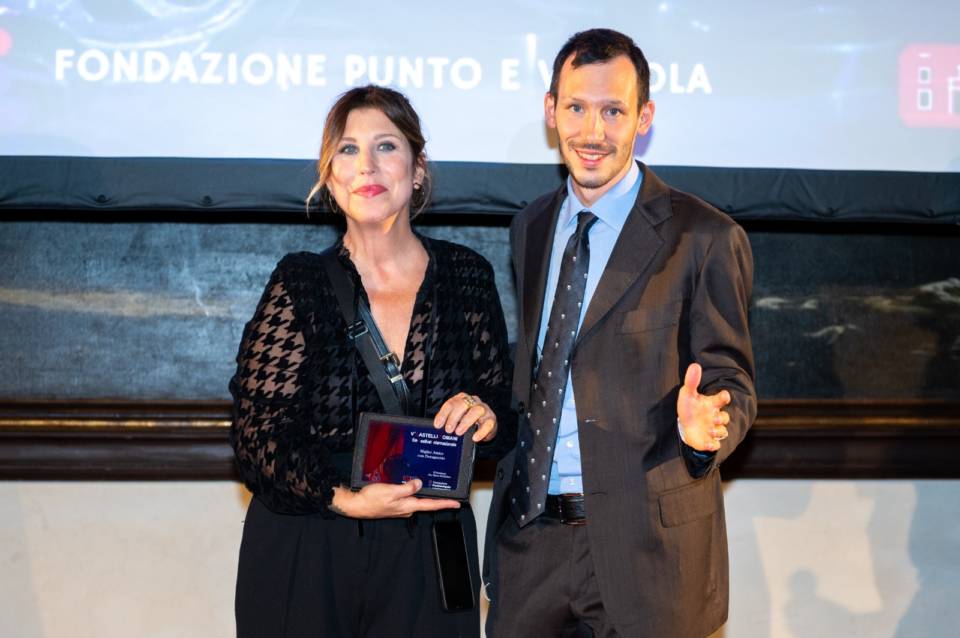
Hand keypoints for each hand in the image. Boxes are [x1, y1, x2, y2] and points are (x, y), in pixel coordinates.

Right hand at [331, 480, 459, 518]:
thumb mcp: (391, 491)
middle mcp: (406, 508)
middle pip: (426, 502)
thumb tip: (420, 484)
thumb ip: (407, 488)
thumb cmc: (371, 499)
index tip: (457, 504)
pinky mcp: (395, 504)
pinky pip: (408, 497)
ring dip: (424, 493)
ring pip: (416, 499)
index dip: (445, 504)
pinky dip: (413, 491)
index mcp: (408, 506)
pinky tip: (413, 485)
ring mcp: (401, 507)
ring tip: (432, 486)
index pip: (431, 505)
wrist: (356, 505)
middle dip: (437, 497)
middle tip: (448, 492)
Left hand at [433, 391, 497, 442]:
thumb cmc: (468, 421)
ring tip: (458, 432)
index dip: (443, 414)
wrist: (484, 427)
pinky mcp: (491, 419)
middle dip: (454, 417)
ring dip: (466, 422)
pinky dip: (481, 431)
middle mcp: (473, 401)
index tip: (438, 425)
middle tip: (448, 430)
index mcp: (462, 399)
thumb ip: (449, 421)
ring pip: (476, 410)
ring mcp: (484, 409)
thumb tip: (438, 428)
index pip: (451, 403)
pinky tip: (474, 438)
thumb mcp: (457, 419)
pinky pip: (488, 424)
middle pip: (463, 404)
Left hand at [677, 363, 730, 452]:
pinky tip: (707, 444)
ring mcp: (713, 429)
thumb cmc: (689, 408)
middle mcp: (715, 417)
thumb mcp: (688, 394)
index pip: (722, 399)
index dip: (724, 397)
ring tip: (709, 430)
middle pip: (725, 418)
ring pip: (722, 432)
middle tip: (713, 417)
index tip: (723, 396)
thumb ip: (692, 381)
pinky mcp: (708, 441)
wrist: (686, 425)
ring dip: (717, 431)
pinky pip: (715, 445)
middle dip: (721, 418)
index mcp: (712, 404)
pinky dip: (712, 445)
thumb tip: (695, 365)